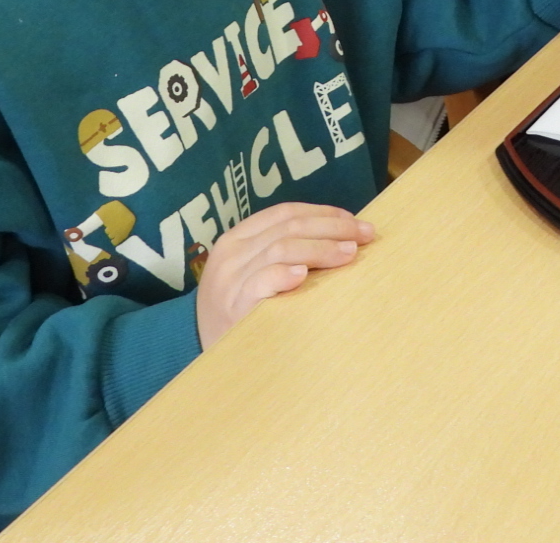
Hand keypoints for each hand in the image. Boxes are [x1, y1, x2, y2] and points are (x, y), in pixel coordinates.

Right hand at [193, 202, 375, 348]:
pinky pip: (260, 282)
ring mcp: (231, 279)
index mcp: (237, 238)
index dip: (322, 212)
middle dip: (332, 227)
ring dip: (321, 248)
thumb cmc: (236, 309)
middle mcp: (232, 253)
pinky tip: (305, 275)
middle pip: (290, 227)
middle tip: (365, 235)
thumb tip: (337, 240)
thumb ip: (280, 253)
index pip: (284, 213)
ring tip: (349, 254)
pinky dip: (284, 274)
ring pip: (281, 248)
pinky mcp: (234, 307)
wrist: (194, 347)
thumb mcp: (249, 271)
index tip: (353, 221)